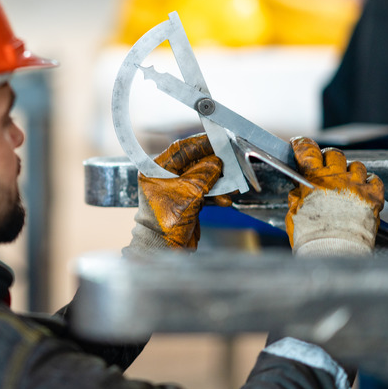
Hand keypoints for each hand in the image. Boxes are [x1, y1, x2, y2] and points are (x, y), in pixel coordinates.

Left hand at [123, 133, 230, 255]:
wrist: (163, 249)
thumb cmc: (165, 222)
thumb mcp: (188, 193)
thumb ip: (204, 174)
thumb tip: (216, 162)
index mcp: (155, 170)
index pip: (180, 149)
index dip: (200, 144)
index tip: (217, 140)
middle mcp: (164, 177)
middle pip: (194, 163)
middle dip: (213, 165)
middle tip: (230, 162)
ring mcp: (176, 190)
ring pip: (202, 178)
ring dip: (218, 182)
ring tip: (232, 185)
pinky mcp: (187, 203)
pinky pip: (204, 193)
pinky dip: (216, 195)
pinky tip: (225, 200)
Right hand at [286, 137, 383, 256]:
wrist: (335, 252)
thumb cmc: (312, 237)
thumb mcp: (294, 214)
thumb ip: (297, 197)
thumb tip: (298, 190)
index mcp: (314, 180)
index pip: (307, 151)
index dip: (302, 144)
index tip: (299, 143)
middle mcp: (337, 178)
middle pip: (334, 154)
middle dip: (327, 157)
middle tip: (324, 165)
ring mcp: (356, 186)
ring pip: (356, 165)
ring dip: (349, 171)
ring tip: (345, 182)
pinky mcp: (373, 197)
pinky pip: (374, 179)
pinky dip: (369, 182)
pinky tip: (362, 190)